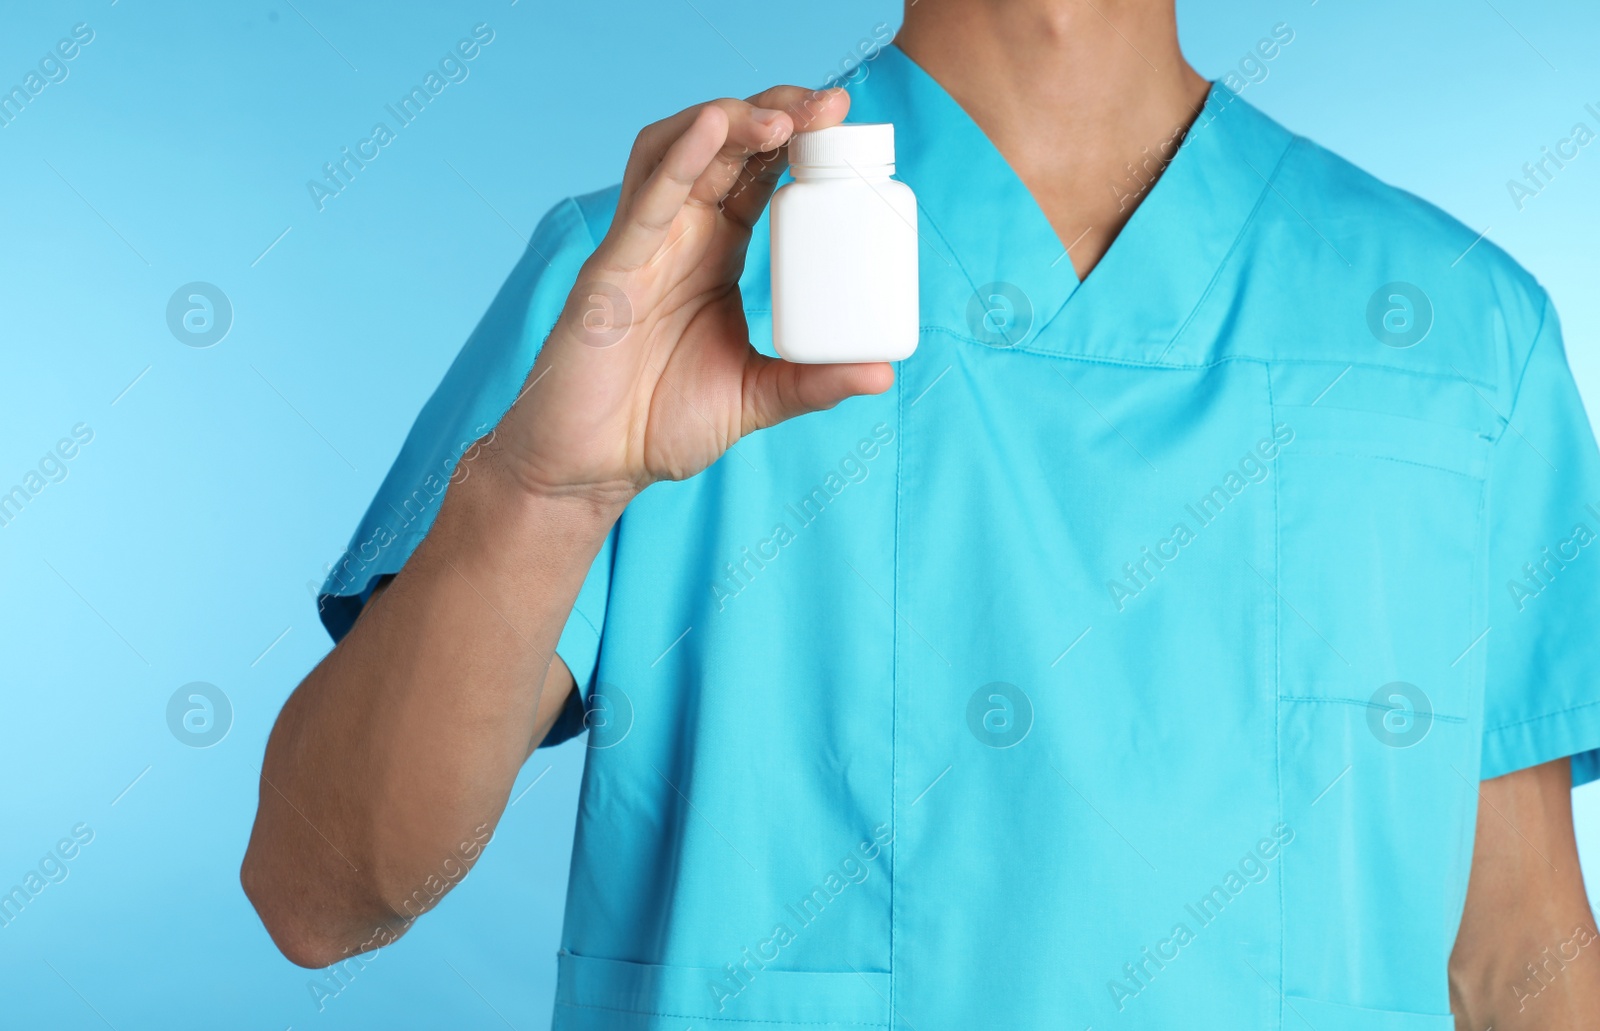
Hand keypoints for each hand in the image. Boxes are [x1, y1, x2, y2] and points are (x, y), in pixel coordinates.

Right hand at [490, 87, 895, 505]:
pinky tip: (713, 131)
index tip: (845, 122)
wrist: (590, 468)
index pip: (758, 173)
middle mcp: (678, 235)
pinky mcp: (611, 271)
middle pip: (724, 147)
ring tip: (780, 117)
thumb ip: (813, 384)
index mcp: (714, 252)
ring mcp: (642, 247)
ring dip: (728, 122)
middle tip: (829, 105)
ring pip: (679, 152)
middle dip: (775, 114)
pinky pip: (645, 204)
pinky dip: (679, 161)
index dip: (797, 139)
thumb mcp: (755, 398)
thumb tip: (883, 374)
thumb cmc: (658, 427)